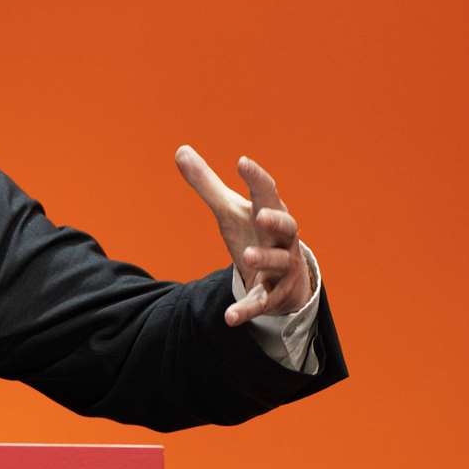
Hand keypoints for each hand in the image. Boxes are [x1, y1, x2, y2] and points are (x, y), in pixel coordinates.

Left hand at [175, 145, 311, 326]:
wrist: (282, 277)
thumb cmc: (255, 234)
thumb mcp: (229, 210)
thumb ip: (206, 184)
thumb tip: (180, 150)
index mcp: (270, 214)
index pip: (267, 193)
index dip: (257, 178)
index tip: (242, 162)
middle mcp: (282, 240)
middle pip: (288, 227)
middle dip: (277, 221)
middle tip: (261, 216)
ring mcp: (281, 268)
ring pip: (280, 263)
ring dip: (264, 259)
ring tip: (246, 256)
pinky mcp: (273, 296)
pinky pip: (263, 303)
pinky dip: (247, 310)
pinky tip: (229, 317)